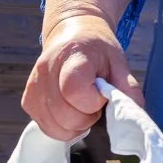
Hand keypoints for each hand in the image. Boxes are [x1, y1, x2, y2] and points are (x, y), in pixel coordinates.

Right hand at [21, 13, 139, 141]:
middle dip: (86, 117)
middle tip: (95, 102)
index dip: (93, 101)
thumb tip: (134, 110)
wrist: (72, 35)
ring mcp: (34, 86)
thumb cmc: (97, 49)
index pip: (74, 90)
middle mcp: (46, 69)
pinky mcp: (28, 101)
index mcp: (72, 55)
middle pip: (65, 115)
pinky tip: (71, 111)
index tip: (102, 93)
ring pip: (55, 127)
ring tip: (82, 105)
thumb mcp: (118, 61)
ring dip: (75, 125)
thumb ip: (127, 86)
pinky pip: (46, 128)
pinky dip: (62, 127)